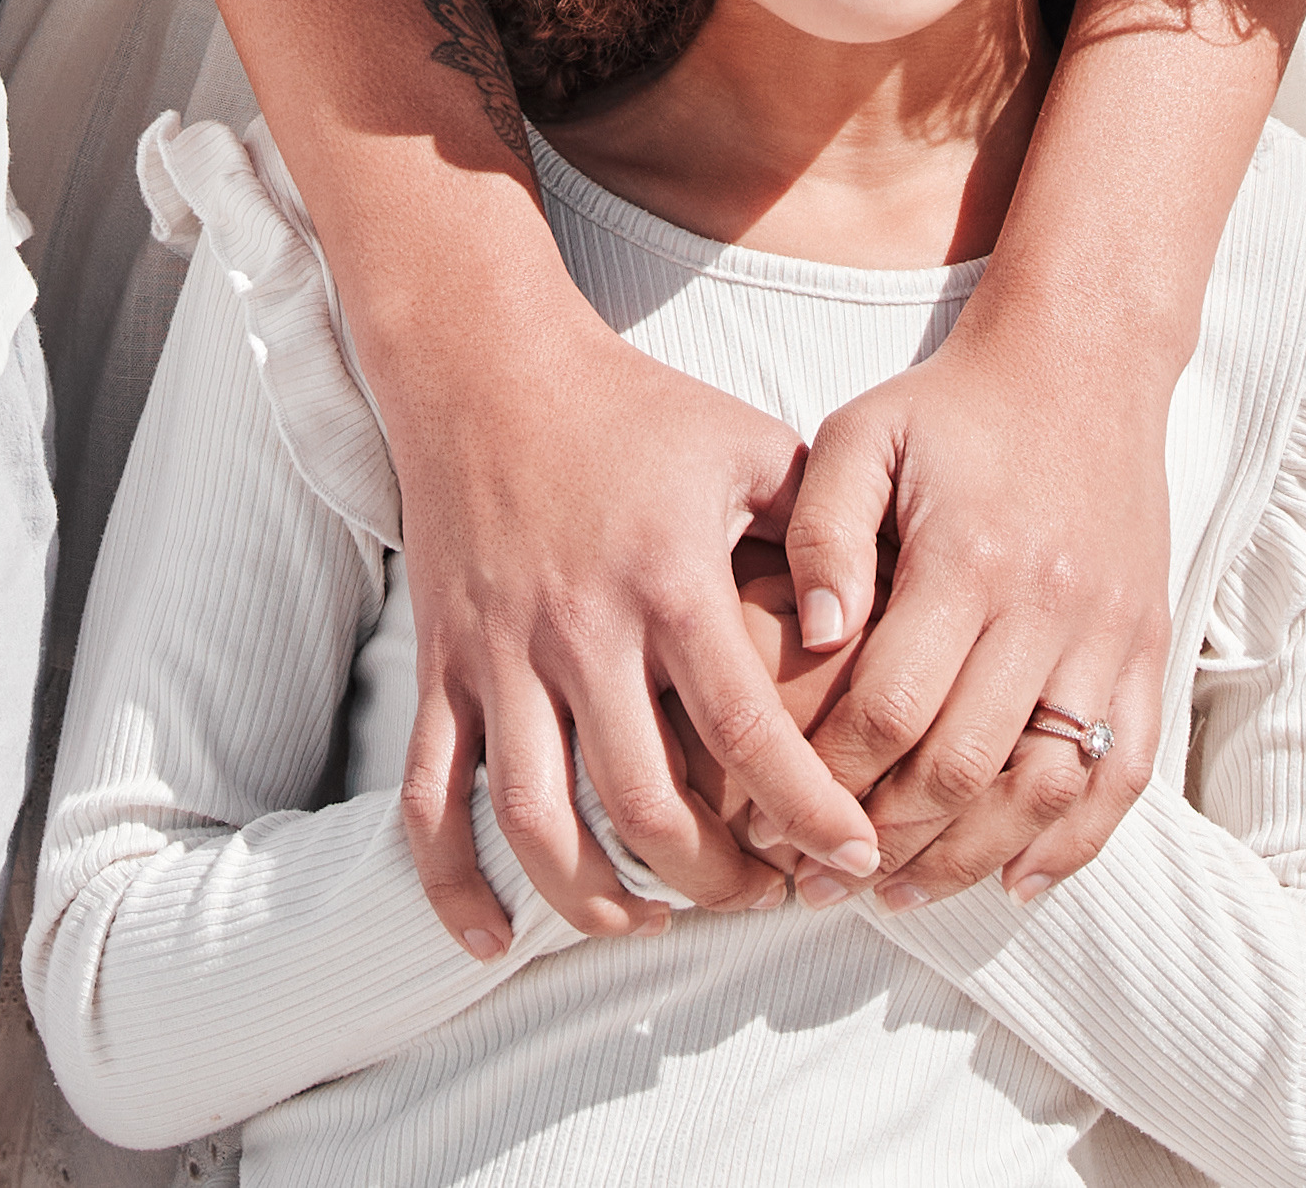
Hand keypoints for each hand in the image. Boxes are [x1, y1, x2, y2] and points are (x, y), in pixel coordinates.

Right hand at [356, 299, 861, 955]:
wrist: (486, 367)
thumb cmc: (638, 410)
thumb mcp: (752, 447)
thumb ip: (822, 533)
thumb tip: (877, 633)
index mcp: (668, 580)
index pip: (747, 730)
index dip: (809, 810)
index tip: (854, 859)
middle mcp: (578, 629)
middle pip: (641, 802)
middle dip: (712, 879)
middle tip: (764, 896)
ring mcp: (498, 654)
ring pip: (531, 819)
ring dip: (593, 897)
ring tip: (652, 920)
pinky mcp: (438, 666)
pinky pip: (428, 796)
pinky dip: (451, 882)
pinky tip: (493, 939)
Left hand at [770, 313, 1176, 906]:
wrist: (1084, 362)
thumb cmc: (951, 407)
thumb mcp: (861, 435)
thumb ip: (822, 531)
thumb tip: (816, 635)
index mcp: (968, 557)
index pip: (891, 707)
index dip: (830, 779)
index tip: (776, 816)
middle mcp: (1048, 606)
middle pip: (963, 765)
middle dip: (884, 840)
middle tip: (822, 883)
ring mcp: (1108, 633)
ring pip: (1045, 787)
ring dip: (970, 859)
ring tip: (902, 895)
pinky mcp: (1148, 647)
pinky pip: (1124, 771)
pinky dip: (1075, 842)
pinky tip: (1015, 882)